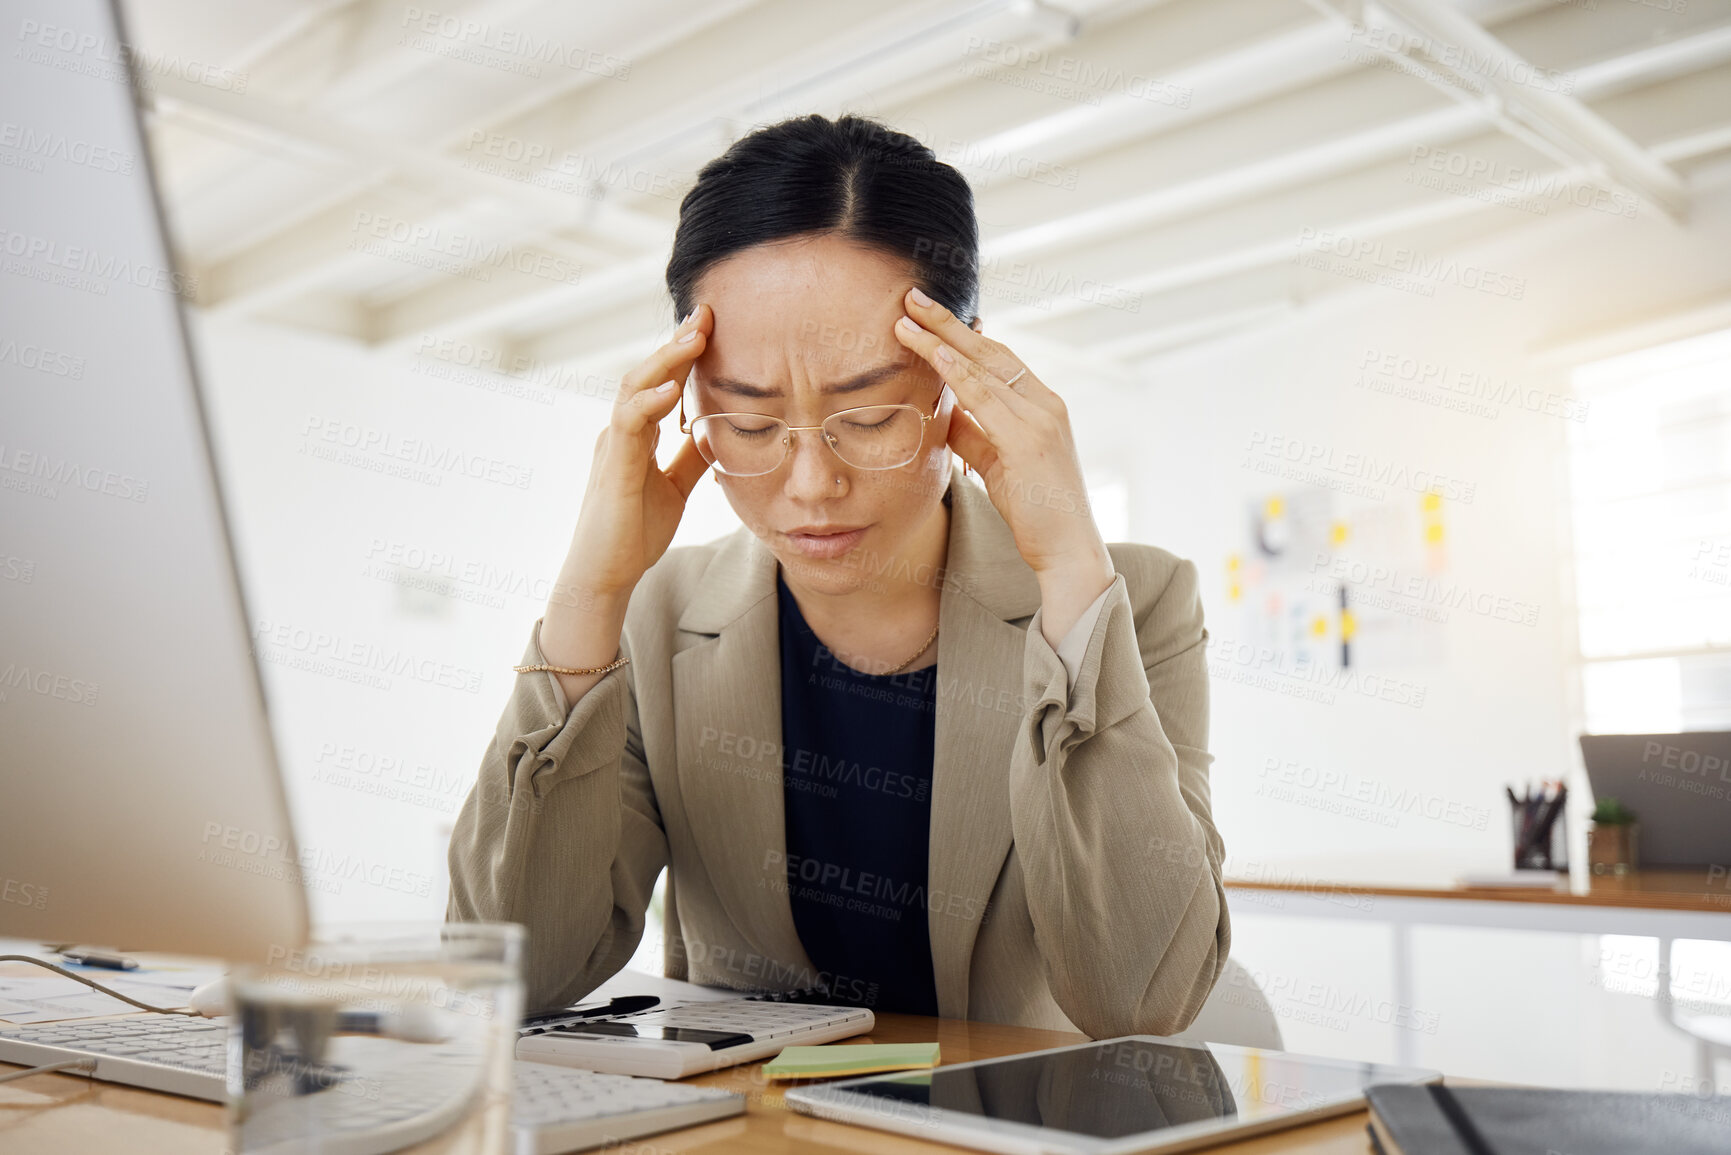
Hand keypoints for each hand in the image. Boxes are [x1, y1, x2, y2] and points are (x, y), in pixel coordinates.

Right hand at [558, 305, 713, 604]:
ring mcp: (612, 446)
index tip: (710, 324)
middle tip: (706, 314)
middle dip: (676, 342)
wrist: (605, 575)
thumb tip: (718, 432)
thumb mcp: (675, 488)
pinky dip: (650, 403)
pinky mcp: (613, 468)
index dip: (682, 352)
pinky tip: (675, 389)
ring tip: (696, 337)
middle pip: (645, 373)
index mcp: (634, 435)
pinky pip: (628, 425)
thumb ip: (690, 458)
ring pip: (633, 388)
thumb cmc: (634, 533)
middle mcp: (619, 432)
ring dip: (666, 360)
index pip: (659, 381)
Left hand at [893, 289, 1112, 602]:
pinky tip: (936, 356)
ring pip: (985, 368)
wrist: (1067, 549)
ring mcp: (1041, 419)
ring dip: (942, 341)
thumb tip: (942, 413)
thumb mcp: (997, 464)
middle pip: (990, 350)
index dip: (962, 333)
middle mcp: (1045, 404)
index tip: (929, 314)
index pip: (997, 357)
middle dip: (948, 322)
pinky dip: (961, 374)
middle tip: (912, 296)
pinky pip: (988, 399)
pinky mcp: (1030, 441)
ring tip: (907, 320)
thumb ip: (974, 435)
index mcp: (1041, 406)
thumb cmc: (1034, 510)